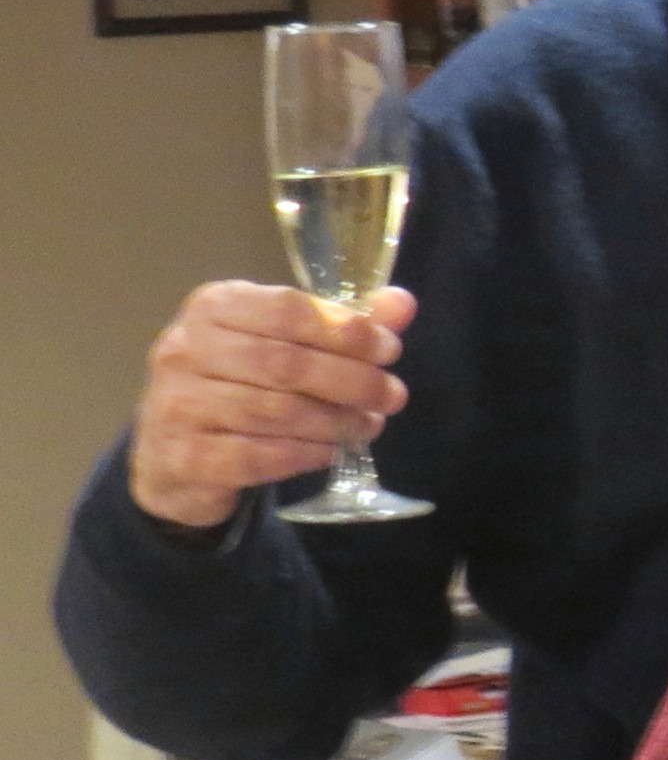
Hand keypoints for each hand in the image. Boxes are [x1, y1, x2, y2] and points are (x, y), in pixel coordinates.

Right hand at [128, 281, 416, 530]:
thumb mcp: (282, 342)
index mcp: (214, 307)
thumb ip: (342, 324)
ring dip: (335, 422)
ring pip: (275, 412)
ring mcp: (177, 403)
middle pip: (285, 363)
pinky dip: (304, 454)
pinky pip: (257, 456)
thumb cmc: (237, 384)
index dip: (346, 330)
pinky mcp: (183, 456)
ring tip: (369, 425)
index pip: (287, 308)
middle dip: (352, 381)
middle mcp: (185, 349)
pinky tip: (330, 452)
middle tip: (392, 396)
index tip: (390, 350)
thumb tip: (402, 303)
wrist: (173, 455)